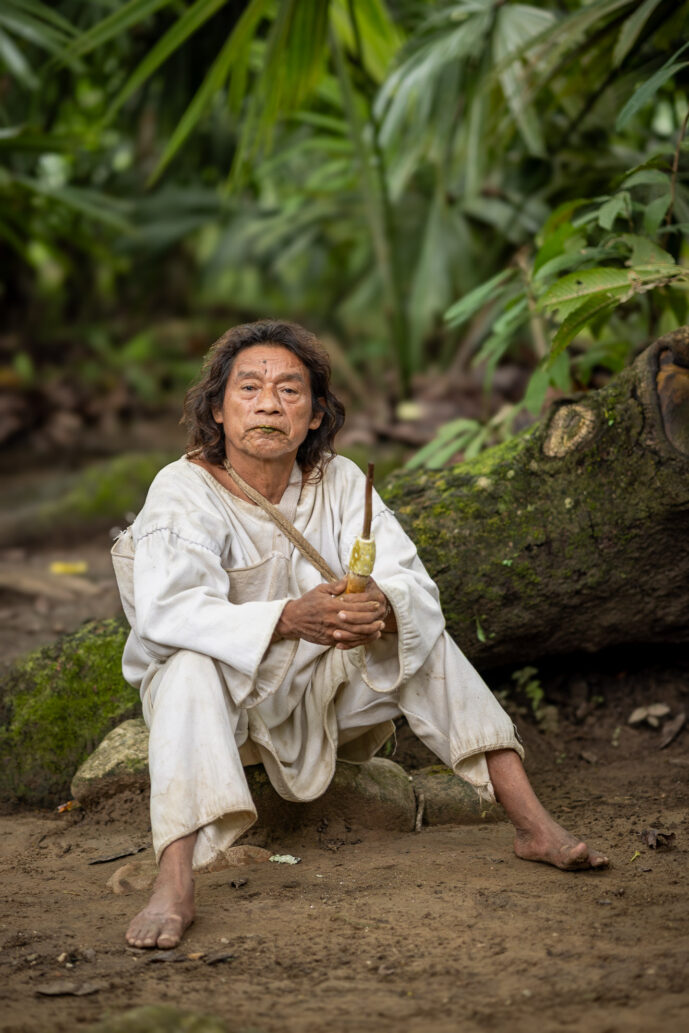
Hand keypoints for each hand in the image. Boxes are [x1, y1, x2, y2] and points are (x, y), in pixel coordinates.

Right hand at [274, 578, 392, 649]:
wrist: (292, 620)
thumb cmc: (306, 603)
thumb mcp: (320, 590)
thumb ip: (336, 586)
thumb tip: (349, 579)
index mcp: (332, 606)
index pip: (355, 605)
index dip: (368, 604)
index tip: (377, 602)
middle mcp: (333, 620)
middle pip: (358, 621)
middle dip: (372, 618)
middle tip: (382, 615)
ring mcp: (332, 632)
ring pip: (356, 634)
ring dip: (369, 631)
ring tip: (379, 627)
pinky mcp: (330, 641)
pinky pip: (348, 642)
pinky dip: (360, 641)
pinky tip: (368, 637)